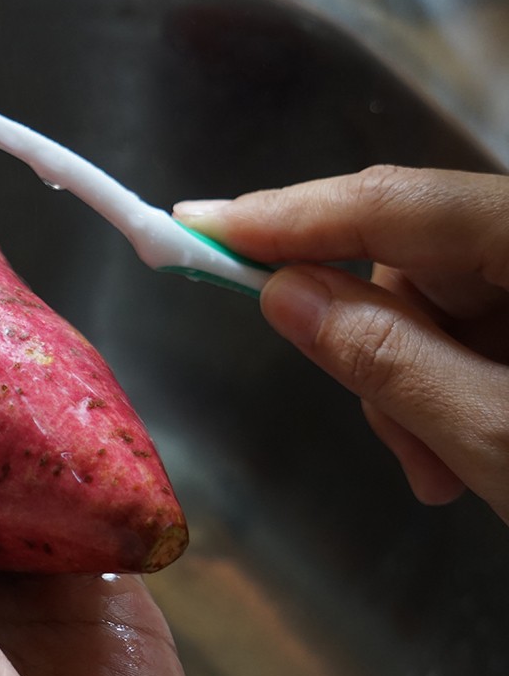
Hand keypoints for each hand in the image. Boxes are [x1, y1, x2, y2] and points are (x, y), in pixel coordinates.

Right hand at [175, 165, 508, 522]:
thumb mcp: (501, 436)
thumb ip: (386, 358)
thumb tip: (284, 295)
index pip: (397, 204)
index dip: (287, 216)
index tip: (197, 225)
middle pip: (416, 258)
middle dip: (374, 343)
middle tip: (380, 433)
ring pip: (440, 303)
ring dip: (413, 385)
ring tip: (440, 471)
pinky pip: (477, 330)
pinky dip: (452, 390)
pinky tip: (466, 455)